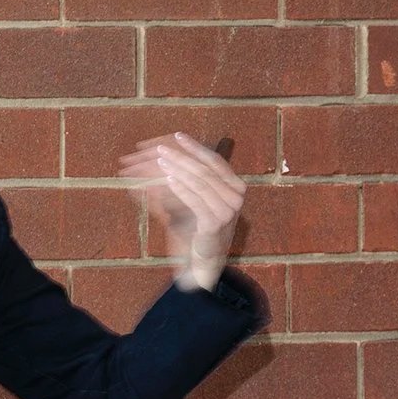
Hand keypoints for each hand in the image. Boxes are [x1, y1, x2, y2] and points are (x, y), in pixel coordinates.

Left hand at [115, 131, 245, 291]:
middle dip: (182, 156)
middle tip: (162, 148)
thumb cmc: (198, 229)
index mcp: (235, 186)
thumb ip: (190, 179)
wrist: (203, 263)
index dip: (196, 147)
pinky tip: (168, 179)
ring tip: (162, 161)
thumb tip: (169, 155)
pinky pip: (196, 200)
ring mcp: (228, 210)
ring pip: (200, 182)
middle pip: (205, 169)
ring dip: (179, 169)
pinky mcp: (215, 223)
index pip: (215, 160)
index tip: (178, 135)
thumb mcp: (196, 200)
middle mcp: (236, 197)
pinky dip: (182, 187)